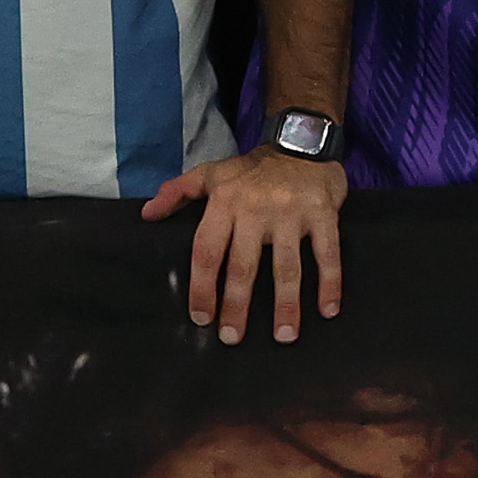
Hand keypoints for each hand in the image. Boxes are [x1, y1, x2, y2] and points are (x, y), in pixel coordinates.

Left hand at [141, 142, 347, 344]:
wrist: (301, 139)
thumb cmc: (253, 167)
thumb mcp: (212, 173)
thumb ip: (177, 192)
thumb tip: (147, 214)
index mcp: (225, 203)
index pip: (207, 251)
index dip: (201, 287)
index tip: (201, 317)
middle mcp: (255, 210)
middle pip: (243, 266)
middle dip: (237, 305)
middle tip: (232, 337)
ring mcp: (291, 213)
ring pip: (286, 266)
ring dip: (286, 304)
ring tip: (284, 336)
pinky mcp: (322, 214)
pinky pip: (327, 253)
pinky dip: (330, 282)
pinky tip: (328, 310)